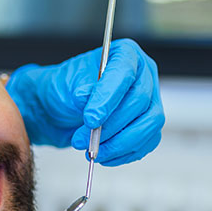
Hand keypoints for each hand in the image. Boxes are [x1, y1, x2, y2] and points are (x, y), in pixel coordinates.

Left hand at [6, 38, 164, 165]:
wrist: (61, 110)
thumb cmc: (65, 90)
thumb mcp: (66, 85)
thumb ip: (80, 91)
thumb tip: (86, 97)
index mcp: (125, 55)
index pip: (124, 74)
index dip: (109, 98)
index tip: (90, 119)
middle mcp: (143, 76)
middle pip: (140, 101)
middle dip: (111, 125)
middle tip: (83, 139)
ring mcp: (150, 101)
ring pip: (149, 125)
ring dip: (119, 143)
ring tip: (92, 151)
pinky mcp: (148, 125)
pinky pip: (147, 143)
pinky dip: (124, 153)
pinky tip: (104, 156)